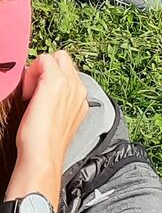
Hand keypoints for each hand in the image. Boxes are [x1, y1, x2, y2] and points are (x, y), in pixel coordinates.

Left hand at [6, 52, 87, 209]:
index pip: (69, 74)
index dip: (51, 79)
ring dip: (41, 70)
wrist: (43, 155)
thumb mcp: (59, 122)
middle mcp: (79, 89)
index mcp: (81, 99)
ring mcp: (69, 83)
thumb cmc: (46, 145)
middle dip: (48, 69)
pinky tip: (28, 93)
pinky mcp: (55, 81)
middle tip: (35, 90)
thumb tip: (45, 98)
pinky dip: (32, 71)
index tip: (40, 96)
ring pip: (56, 57)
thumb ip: (59, 105)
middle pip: (65, 61)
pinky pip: (44, 59)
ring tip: (32, 94)